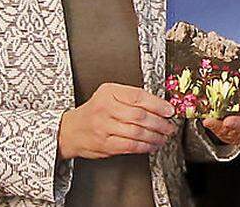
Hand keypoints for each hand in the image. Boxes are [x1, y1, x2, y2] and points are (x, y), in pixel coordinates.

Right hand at [57, 83, 177, 159]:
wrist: (70, 130)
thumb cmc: (95, 111)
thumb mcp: (109, 95)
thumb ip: (131, 98)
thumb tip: (160, 106)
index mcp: (109, 92)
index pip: (138, 97)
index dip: (158, 104)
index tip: (170, 110)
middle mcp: (105, 108)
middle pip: (140, 116)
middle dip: (160, 123)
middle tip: (170, 126)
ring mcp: (104, 127)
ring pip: (136, 132)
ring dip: (155, 136)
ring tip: (164, 137)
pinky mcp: (104, 144)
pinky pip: (130, 146)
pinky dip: (145, 146)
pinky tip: (152, 145)